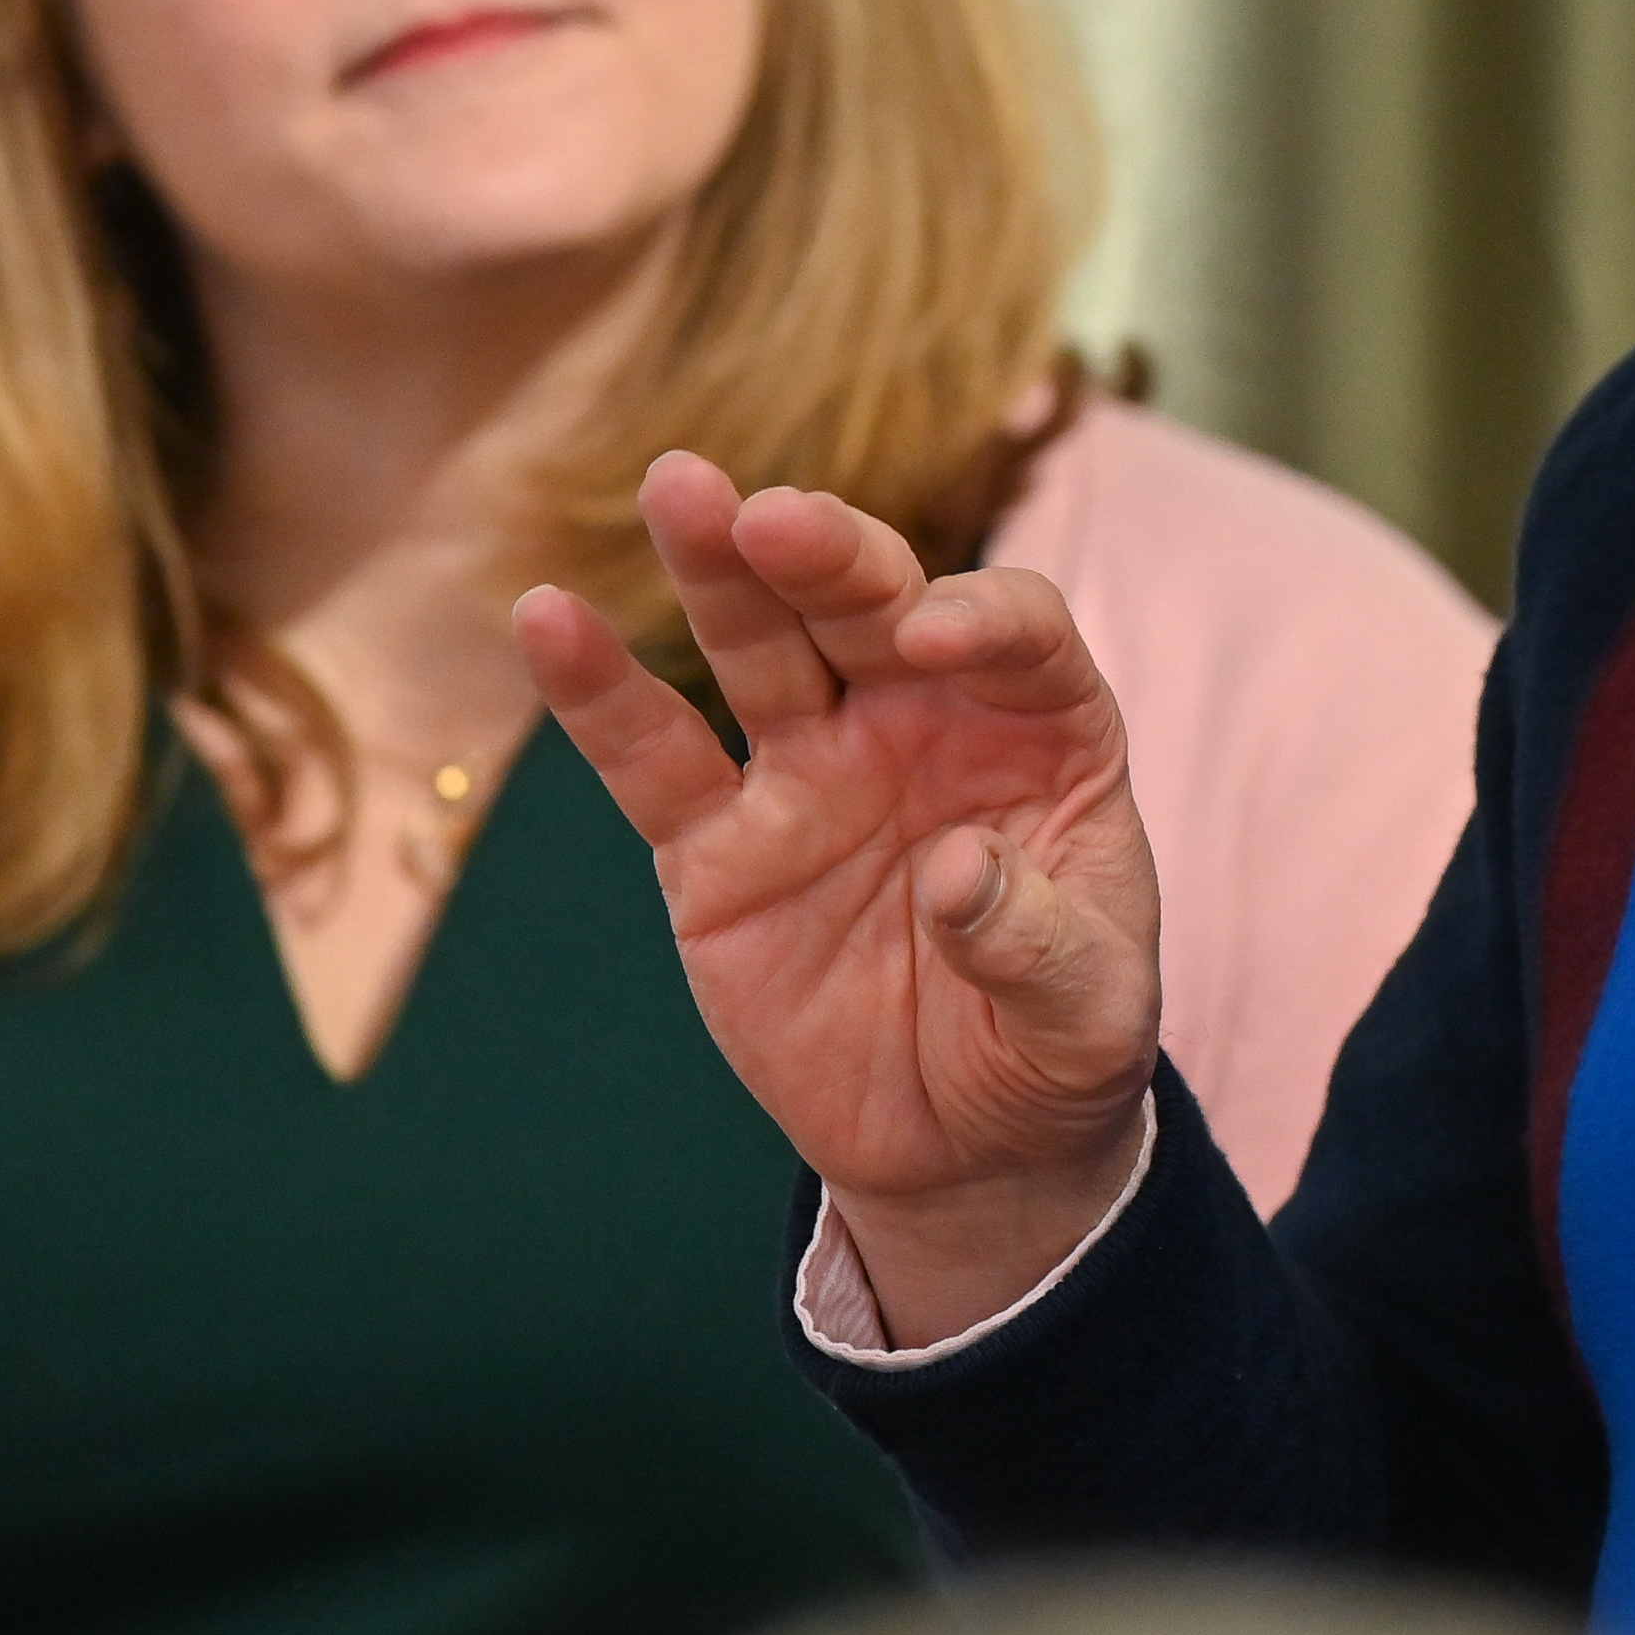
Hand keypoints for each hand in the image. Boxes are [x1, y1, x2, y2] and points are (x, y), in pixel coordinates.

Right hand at [522, 452, 1164, 1336]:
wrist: (961, 1147)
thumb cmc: (1050, 1050)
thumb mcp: (1088, 1015)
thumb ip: (1038, 942)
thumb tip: (958, 875)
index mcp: (1040, 734)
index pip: (1021, 636)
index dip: (985, 619)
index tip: (936, 636)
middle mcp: (919, 722)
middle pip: (871, 606)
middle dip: (826, 553)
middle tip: (771, 515)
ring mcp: (810, 773)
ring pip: (758, 648)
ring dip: (718, 568)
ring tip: (676, 486)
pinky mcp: (715, 847)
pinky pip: (652, 760)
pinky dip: (600, 692)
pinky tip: (547, 618)